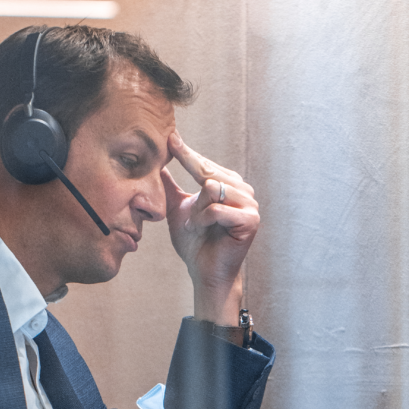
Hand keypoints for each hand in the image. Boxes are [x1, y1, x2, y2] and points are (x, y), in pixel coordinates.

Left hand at [161, 132, 259, 323]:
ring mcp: (250, 204)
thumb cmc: (194, 242)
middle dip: (192, 198)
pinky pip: (217, 209)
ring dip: (197, 212)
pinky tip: (203, 231)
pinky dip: (203, 221)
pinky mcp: (251, 220)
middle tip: (189, 221)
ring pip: (212, 190)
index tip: (170, 137)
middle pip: (209, 173)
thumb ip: (170, 187)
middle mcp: (243, 190)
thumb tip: (157, 165)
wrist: (204, 271)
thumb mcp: (178, 209)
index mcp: (229, 184)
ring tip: (198, 228)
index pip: (205, 164)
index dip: (186, 152)